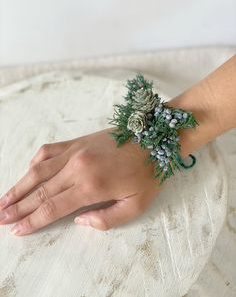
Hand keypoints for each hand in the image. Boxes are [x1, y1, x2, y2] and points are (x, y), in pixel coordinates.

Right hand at [0, 127, 159, 235]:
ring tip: (4, 199)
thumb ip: (106, 219)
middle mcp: (77, 167)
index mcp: (92, 186)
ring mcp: (75, 151)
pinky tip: (29, 171)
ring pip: (38, 170)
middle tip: (0, 217)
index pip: (53, 207)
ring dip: (19, 186)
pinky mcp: (78, 141)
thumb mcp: (136, 205)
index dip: (32, 221)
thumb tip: (79, 220)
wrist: (155, 138)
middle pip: (40, 191)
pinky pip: (49, 151)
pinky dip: (35, 162)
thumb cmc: (148, 173)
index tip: (16, 230)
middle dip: (18, 206)